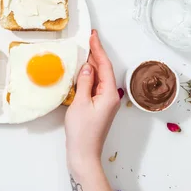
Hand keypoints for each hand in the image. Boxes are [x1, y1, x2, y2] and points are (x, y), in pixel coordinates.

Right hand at [65, 30, 119, 169]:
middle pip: (104, 70)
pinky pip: (96, 85)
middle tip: (89, 38)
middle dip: (97, 54)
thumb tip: (88, 66)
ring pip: (100, 77)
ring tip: (85, 49)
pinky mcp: (99, 107)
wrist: (84, 154)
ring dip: (93, 63)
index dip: (98, 49)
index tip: (93, 36)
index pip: (105, 66)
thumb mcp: (80, 103)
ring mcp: (105, 102)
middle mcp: (111, 96)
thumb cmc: (82, 131)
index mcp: (109, 94)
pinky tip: (83, 70)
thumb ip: (85, 81)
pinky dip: (90, 75)